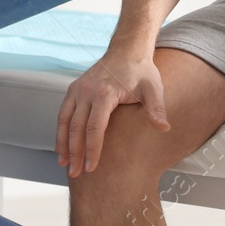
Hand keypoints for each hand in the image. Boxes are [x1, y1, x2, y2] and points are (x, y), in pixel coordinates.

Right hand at [55, 49, 168, 177]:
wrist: (127, 51)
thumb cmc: (141, 72)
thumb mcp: (153, 89)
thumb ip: (156, 109)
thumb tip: (164, 128)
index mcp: (104, 93)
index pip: (95, 127)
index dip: (92, 150)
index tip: (92, 168)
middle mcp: (87, 91)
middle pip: (77, 128)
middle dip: (75, 153)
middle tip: (76, 174)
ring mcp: (78, 89)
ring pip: (65, 121)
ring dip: (63, 144)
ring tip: (65, 165)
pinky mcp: (74, 89)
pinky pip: (63, 113)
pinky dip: (61, 131)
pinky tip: (62, 147)